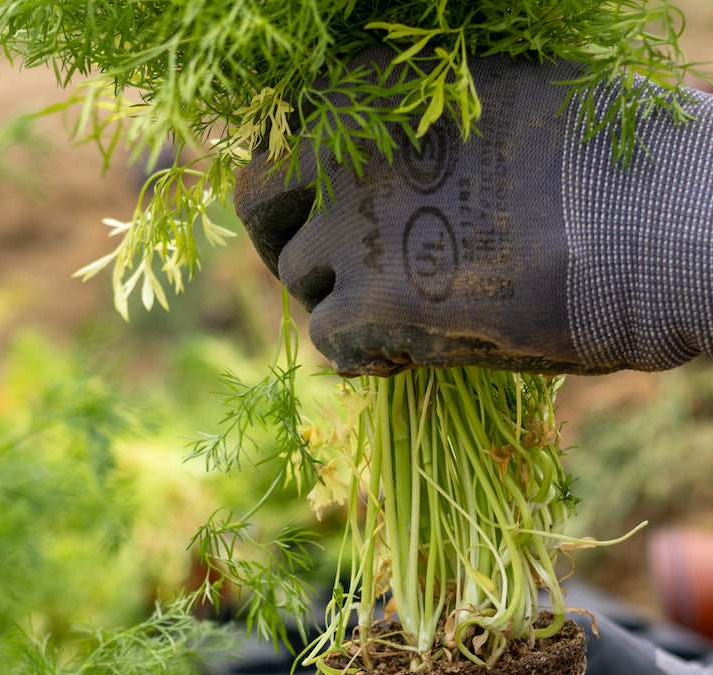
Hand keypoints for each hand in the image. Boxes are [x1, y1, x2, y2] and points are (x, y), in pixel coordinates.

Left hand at [234, 48, 712, 377]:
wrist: (646, 226)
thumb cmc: (597, 162)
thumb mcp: (493, 104)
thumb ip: (420, 133)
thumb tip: (385, 169)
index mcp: (372, 86)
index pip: (282, 133)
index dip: (294, 183)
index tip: (317, 212)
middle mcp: (346, 148)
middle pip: (262, 206)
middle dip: (285, 243)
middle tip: (329, 278)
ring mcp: (353, 228)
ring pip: (303, 282)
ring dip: (341, 302)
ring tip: (408, 312)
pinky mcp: (374, 304)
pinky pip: (331, 342)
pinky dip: (364, 355)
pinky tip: (413, 352)